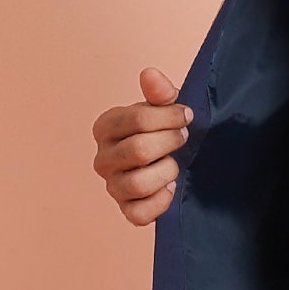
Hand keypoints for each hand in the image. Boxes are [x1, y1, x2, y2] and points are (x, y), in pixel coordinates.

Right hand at [92, 67, 191, 225]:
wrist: (167, 161)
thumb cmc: (161, 131)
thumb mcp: (162, 107)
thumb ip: (159, 92)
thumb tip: (150, 74)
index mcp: (105, 127)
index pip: (136, 119)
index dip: (169, 117)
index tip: (186, 116)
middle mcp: (102, 159)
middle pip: (139, 151)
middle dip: (170, 142)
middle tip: (183, 138)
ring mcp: (112, 187)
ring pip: (138, 184)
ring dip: (166, 172)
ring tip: (174, 163)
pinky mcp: (126, 210)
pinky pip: (139, 214)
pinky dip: (160, 202)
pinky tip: (170, 188)